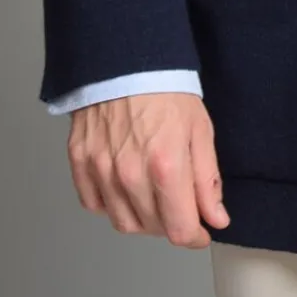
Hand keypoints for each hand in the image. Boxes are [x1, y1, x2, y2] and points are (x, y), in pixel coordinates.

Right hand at [66, 92, 229, 247]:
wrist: (126, 59)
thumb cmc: (166, 90)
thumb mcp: (201, 131)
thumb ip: (208, 180)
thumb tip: (215, 217)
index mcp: (165, 167)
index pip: (179, 230)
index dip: (194, 236)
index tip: (200, 230)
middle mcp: (130, 175)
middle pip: (152, 228)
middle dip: (172, 223)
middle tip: (180, 204)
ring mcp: (101, 170)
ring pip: (123, 222)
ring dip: (143, 219)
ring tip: (154, 195)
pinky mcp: (80, 162)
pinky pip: (95, 204)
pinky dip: (112, 204)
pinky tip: (125, 186)